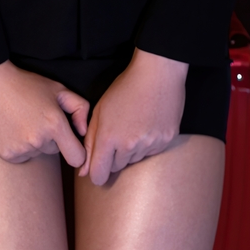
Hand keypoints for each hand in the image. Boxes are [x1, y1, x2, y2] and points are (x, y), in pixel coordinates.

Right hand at [0, 61, 88, 167]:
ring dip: (34, 142)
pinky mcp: (6, 154)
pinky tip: (12, 129)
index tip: (72, 145)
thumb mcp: (58, 88)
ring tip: (22, 121)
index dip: (77, 152)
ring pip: (37, 153)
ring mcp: (21, 149)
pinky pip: (21, 157)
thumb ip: (80, 108)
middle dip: (51, 139)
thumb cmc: (26, 84)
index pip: (77, 158)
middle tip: (38, 119)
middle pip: (55, 151)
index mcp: (55, 124)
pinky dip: (19, 147)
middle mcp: (39, 140)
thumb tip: (83, 132)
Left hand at [79, 48, 188, 185]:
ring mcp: (150, 145)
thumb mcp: (100, 111)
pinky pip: (151, 153)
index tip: (98, 165)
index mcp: (109, 138)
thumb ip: (89, 142)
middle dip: (114, 157)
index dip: (96, 172)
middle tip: (118, 133)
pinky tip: (147, 124)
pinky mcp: (165, 141)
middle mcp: (129, 146)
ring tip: (134, 125)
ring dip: (131, 150)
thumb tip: (83, 172)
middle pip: (117, 168)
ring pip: (134, 160)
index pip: (99, 175)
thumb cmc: (125, 88)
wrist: (158, 73)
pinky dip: (147, 144)